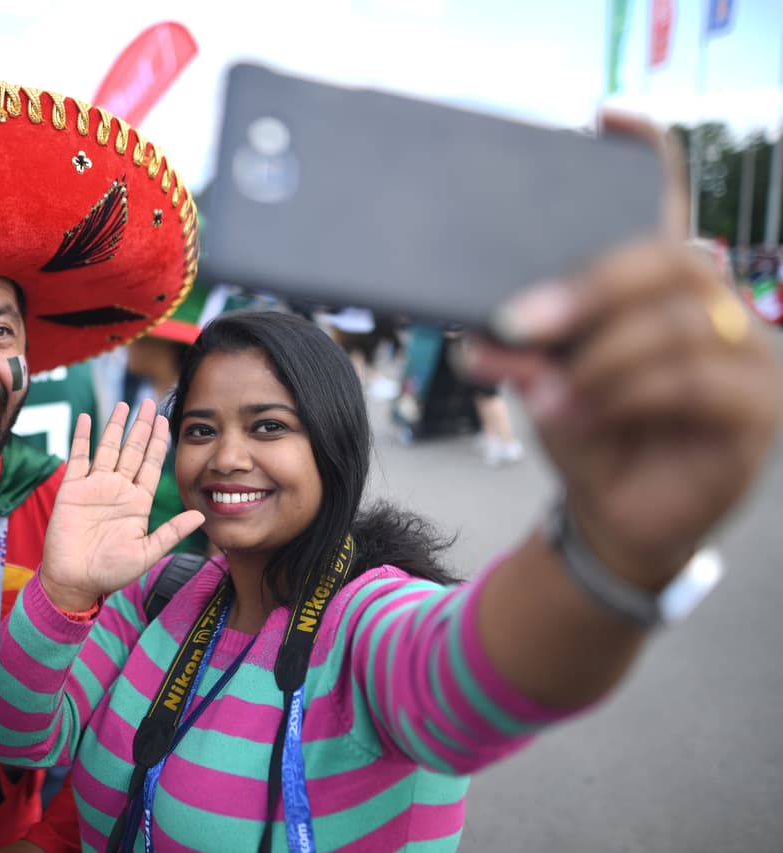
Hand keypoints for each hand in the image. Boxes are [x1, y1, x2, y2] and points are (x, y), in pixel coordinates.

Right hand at [40, 399, 204, 609]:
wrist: (74, 581)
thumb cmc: (111, 572)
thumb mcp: (146, 553)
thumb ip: (171, 533)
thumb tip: (200, 517)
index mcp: (138, 502)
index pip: (151, 465)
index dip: (159, 443)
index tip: (166, 422)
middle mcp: (118, 490)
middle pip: (132, 450)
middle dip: (142, 427)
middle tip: (150, 402)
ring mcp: (94, 487)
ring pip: (108, 448)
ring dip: (115, 426)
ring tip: (124, 404)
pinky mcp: (72, 489)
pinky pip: (78, 457)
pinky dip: (82, 437)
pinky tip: (87, 418)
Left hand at [463, 113, 781, 587]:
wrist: (612, 514)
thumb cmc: (584, 429)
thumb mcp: (540, 382)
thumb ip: (523, 351)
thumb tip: (488, 335)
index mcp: (659, 287)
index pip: (667, 205)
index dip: (647, 155)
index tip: (605, 117)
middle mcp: (713, 306)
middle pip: (670, 258)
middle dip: (587, 289)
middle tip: (519, 321)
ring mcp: (745, 354)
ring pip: (677, 325)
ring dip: (599, 359)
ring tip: (548, 394)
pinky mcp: (757, 409)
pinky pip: (692, 383)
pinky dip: (625, 396)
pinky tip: (584, 414)